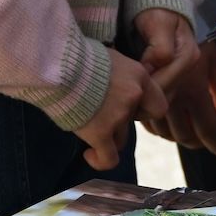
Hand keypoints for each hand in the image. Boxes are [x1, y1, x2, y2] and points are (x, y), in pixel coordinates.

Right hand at [73, 46, 162, 170]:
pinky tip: (89, 154)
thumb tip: (115, 82)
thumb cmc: (76, 56)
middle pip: (135, 120)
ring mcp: (118, 116)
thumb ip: (119, 73)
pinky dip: (99, 160)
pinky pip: (108, 158)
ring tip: (87, 124)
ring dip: (107, 134)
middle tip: (101, 112)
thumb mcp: (108, 56)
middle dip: (122, 120)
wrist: (58, 64)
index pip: (157, 104)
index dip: (143, 109)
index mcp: (139, 75)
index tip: (128, 107)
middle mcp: (134, 96)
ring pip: (121, 138)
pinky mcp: (100, 133)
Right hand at [133, 13, 215, 157]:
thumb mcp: (213, 57)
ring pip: (166, 132)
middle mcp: (174, 98)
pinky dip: (159, 128)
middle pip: (185, 135)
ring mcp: (155, 98)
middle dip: (196, 142)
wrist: (158, 17)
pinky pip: (148, 121)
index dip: (214, 142)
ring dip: (178, 137)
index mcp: (194, 89)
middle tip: (204, 143)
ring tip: (188, 136)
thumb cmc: (190, 36)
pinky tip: (166, 126)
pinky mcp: (140, 94)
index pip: (205, 126)